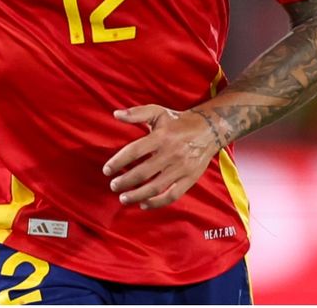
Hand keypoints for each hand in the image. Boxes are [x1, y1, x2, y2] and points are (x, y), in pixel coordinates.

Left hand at [102, 104, 221, 208]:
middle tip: (113, 185)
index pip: (134, 151)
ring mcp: (181, 168)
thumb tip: (115, 114)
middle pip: (142, 172)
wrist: (209, 129)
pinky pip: (172, 195)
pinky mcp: (190, 179)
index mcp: (161, 136)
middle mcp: (171, 153)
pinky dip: (157, 203)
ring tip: (123, 198)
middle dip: (124, 181)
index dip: (118, 162)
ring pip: (155, 187)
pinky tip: (144, 204)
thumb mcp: (158, 112)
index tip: (107, 170)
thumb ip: (136, 113)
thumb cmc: (178, 121)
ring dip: (136, 195)